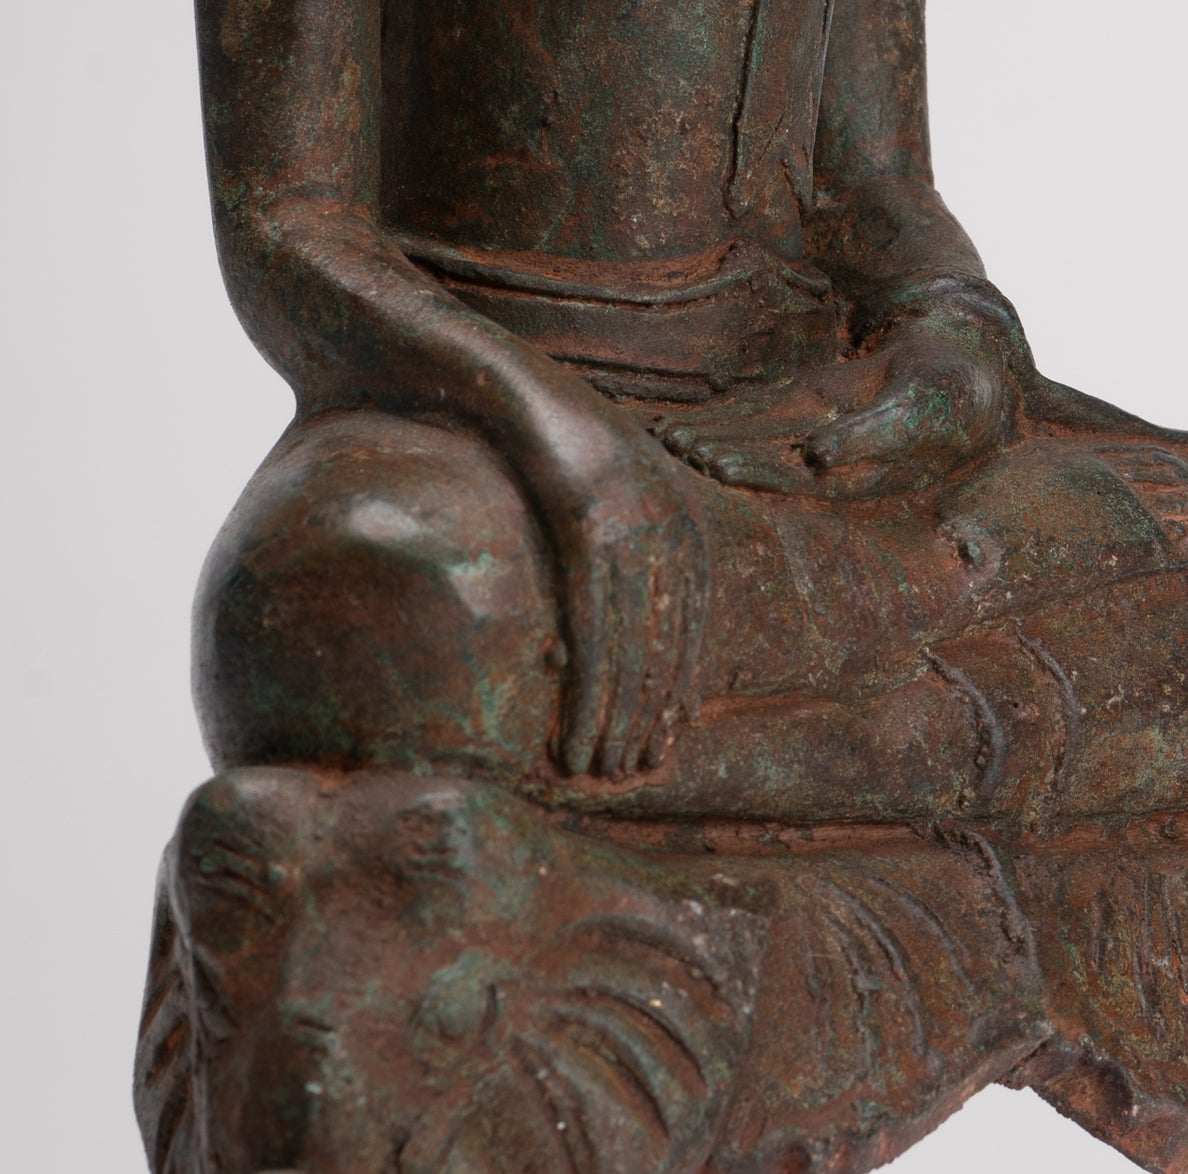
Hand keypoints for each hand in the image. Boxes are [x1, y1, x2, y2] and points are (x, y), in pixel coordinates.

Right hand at [526, 413, 707, 780]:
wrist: (475, 364)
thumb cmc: (524, 425)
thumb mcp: (591, 484)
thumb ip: (614, 538)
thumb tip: (608, 610)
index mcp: (681, 516)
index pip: (690, 624)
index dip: (677, 689)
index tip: (663, 742)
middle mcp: (669, 521)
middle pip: (668, 646)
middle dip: (649, 718)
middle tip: (629, 772)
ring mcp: (633, 520)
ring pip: (636, 651)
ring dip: (617, 723)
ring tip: (600, 771)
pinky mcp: (588, 522)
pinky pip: (595, 631)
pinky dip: (588, 695)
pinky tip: (575, 737)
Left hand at [658, 307, 1012, 499]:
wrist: (971, 376)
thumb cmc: (949, 397)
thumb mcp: (912, 412)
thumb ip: (864, 437)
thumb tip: (816, 458)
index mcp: (847, 472)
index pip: (786, 475)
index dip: (746, 469)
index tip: (708, 462)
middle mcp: (825, 460)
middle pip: (759, 459)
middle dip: (716, 454)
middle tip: (670, 448)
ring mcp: (815, 432)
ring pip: (753, 439)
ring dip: (711, 439)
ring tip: (664, 438)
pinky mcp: (811, 406)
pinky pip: (760, 416)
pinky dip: (724, 419)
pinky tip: (687, 424)